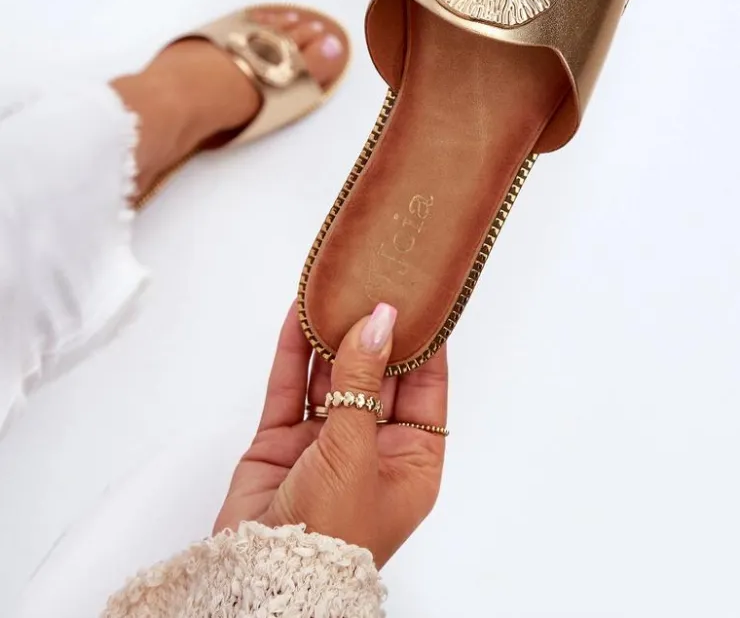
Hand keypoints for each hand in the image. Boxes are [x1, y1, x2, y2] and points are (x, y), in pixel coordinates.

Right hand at [214, 302, 447, 567]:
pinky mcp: (282, 441)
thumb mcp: (357, 452)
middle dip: (375, 328)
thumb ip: (363, 382)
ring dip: (333, 332)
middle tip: (376, 278)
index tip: (421, 295)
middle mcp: (371, 446)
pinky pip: (292, 384)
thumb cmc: (331, 539)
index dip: (423, 340)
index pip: (425, 385)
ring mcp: (324, 441)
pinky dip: (296, 348)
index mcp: (411, 460)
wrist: (265, 579)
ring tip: (337, 284)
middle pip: (378, 373)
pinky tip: (302, 312)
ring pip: (332, 373)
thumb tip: (379, 322)